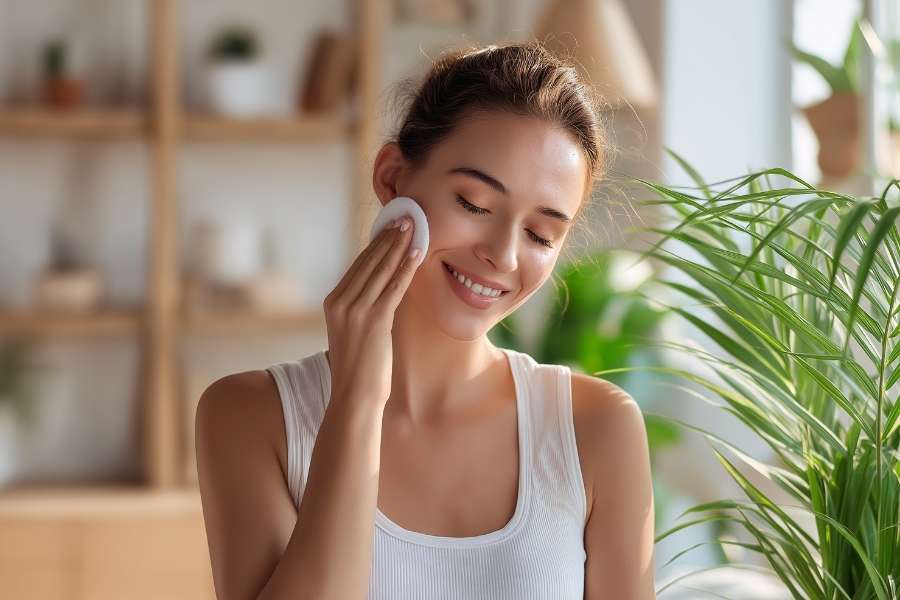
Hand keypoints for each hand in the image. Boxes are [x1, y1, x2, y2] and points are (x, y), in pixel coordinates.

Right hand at [322, 217, 419, 408]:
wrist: (353, 396)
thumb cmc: (357, 369)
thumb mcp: (353, 331)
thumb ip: (362, 308)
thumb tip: (382, 289)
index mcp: (333, 302)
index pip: (358, 265)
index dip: (376, 244)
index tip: (389, 227)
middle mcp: (340, 302)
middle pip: (369, 261)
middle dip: (388, 238)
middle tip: (404, 217)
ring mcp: (355, 310)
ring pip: (381, 270)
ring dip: (399, 246)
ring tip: (413, 227)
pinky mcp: (374, 320)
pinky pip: (394, 287)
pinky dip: (406, 268)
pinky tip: (416, 253)